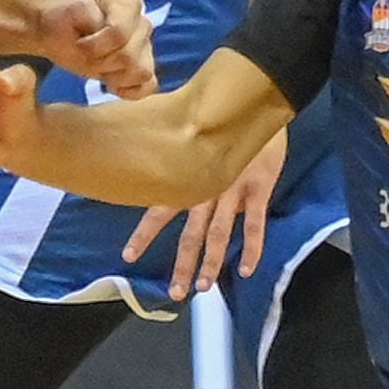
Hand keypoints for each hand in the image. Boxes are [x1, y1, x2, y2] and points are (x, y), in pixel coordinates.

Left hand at [34, 0, 156, 99]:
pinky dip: (129, 90)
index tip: (78, 43)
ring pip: (142, 72)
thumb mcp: (66, 9)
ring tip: (98, 68)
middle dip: (100, 62)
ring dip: (114, 76)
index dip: (95, 46)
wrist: (63, 33)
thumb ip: (80, 9)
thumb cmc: (66, 20)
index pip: (120, 33)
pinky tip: (111, 84)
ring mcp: (147, 47)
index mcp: (129, 5)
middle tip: (86, 56)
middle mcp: (143, 24)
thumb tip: (97, 21)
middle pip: (128, 56)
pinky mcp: (145, 68)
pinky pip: (149, 85)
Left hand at [121, 125, 288, 299]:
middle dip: (182, 263)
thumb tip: (138, 143)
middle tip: (175, 293)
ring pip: (219, 233)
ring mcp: (233, 189)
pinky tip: (247, 270)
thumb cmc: (217, 108)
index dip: (145, 233)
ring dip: (211, 262)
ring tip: (202, 286)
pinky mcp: (259, 187)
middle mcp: (206, 187)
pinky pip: (254, 223)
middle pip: (191, 233)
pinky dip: (252, 248)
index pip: (160, 209)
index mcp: (186, 174)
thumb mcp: (185, 125)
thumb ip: (169, 143)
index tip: (129, 255)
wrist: (253, 96)